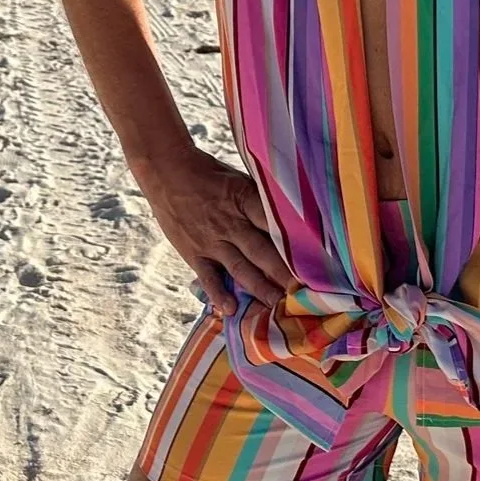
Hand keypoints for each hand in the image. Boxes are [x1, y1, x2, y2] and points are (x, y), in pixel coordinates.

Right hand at [148, 148, 299, 317]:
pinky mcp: (194, 253)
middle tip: (303, 291)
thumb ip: (257, 199)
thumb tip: (287, 212)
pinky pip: (208, 276)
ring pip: (240, 267)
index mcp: (244, 199)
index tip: (313, 257)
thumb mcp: (238, 178)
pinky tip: (230, 308)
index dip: (294, 241)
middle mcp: (231, 222)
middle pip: (262, 250)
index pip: (273, 223)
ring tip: (277, 304)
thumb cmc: (208, 173)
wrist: (166, 171)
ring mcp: (212, 240)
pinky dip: (219, 293)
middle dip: (282, 272)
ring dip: (259, 287)